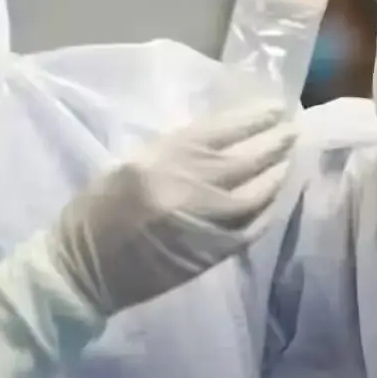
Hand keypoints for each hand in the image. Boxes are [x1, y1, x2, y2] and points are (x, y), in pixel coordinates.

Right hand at [47, 103, 294, 316]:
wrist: (84, 269)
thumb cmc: (97, 210)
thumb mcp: (129, 164)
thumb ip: (173, 152)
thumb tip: (218, 140)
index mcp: (160, 158)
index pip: (220, 131)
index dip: (252, 118)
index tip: (274, 108)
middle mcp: (187, 187)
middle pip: (244, 159)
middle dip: (273, 142)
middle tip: (292, 129)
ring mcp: (203, 222)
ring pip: (255, 194)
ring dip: (277, 174)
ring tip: (290, 159)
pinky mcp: (211, 253)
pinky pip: (251, 227)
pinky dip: (268, 210)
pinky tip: (276, 196)